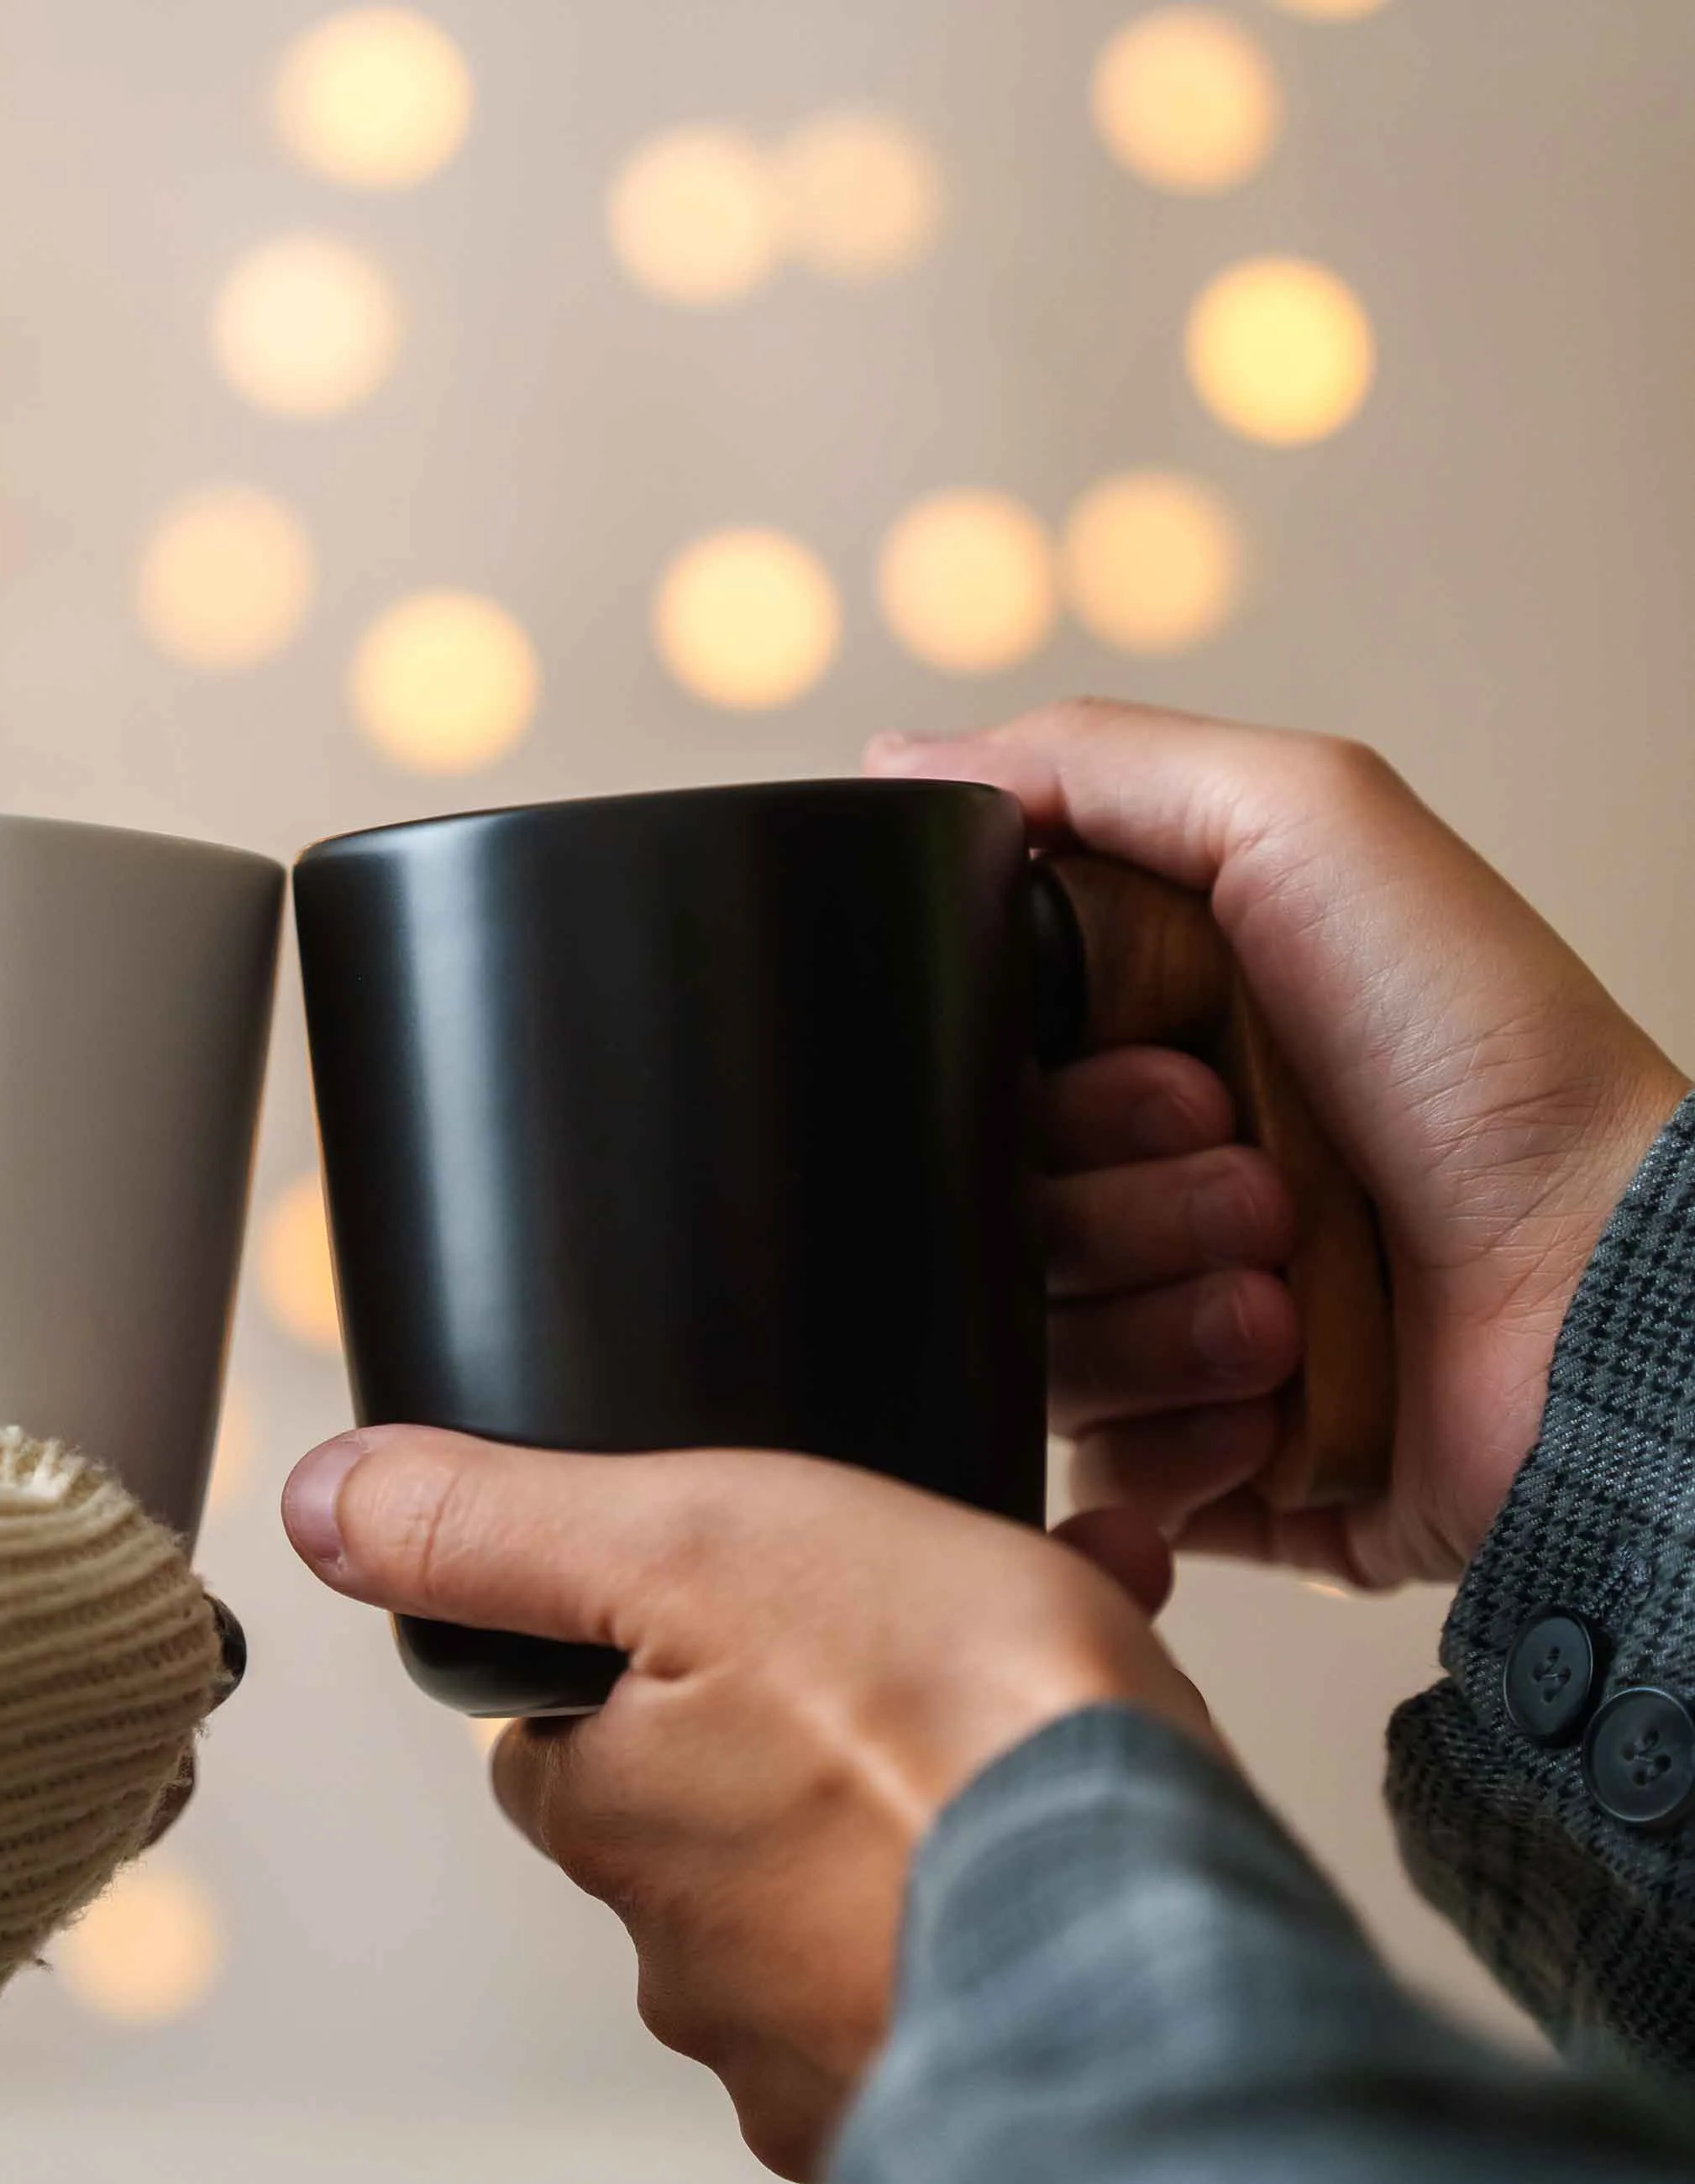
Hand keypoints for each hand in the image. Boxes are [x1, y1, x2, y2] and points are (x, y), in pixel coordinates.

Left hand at [281, 1425, 1210, 2177]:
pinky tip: (1092, 1784)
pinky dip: (1011, 1854)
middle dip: (805, 1703)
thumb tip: (324, 1501)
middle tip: (920, 1622)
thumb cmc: (944, 1730)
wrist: (1166, 1936)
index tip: (712, 1593)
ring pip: (858, 1858)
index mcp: (622, 1819)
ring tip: (1041, 1673)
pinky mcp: (964, 2065)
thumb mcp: (691, 1539)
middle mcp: (704, 1960)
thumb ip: (493, 1523)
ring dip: (924, 1770)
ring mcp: (833, 2033)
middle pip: (717, 1791)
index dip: (630, 1639)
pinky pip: (968, 1931)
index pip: (562, 1728)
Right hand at [870, 705, 1688, 1586]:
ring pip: (1027, 1335)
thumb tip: (893, 760)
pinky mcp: (1197, 1460)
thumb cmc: (1492, 1063)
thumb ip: (1093, 763)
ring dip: (1155, 1313)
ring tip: (1282, 1298)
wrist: (1608, 1306)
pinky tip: (1276, 1400)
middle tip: (1249, 1172)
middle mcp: (1153, 1173)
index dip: (1032, 1070)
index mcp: (1155, 1031)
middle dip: (1111, 1197)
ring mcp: (1172, 1322)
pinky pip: (1083, 1462)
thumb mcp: (1309, 826)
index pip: (975, 1054)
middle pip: (985, 1202)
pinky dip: (1176, 1434)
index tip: (1158, 1066)